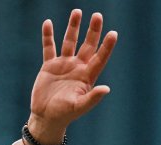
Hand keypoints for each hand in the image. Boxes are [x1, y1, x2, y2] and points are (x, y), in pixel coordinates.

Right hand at [26, 9, 116, 144]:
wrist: (46, 117)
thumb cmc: (65, 114)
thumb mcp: (79, 107)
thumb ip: (92, 98)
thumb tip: (107, 89)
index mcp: (87, 77)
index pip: (100, 58)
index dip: (107, 46)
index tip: (113, 33)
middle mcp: (77, 68)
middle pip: (87, 45)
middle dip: (92, 30)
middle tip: (98, 15)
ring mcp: (63, 65)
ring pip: (69, 42)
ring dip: (73, 27)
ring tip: (77, 11)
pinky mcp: (49, 66)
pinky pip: (49, 47)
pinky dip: (48, 36)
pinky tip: (48, 23)